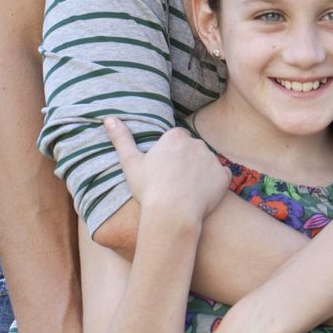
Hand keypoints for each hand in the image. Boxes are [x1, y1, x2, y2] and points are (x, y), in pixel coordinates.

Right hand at [109, 120, 228, 224]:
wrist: (173, 215)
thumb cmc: (149, 189)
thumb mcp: (130, 163)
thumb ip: (121, 138)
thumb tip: (108, 118)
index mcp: (175, 137)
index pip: (176, 138)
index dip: (169, 153)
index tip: (163, 168)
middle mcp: (196, 143)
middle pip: (192, 148)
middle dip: (185, 160)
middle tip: (173, 181)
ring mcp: (212, 159)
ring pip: (206, 162)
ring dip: (199, 171)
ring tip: (186, 190)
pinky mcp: (223, 176)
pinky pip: (220, 176)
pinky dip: (214, 183)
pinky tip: (202, 195)